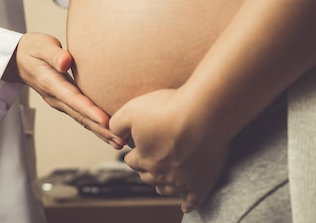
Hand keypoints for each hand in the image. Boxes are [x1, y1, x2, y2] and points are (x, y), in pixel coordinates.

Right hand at [8, 32, 125, 148]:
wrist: (18, 59)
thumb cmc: (32, 48)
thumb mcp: (41, 45)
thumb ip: (54, 53)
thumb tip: (65, 62)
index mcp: (50, 83)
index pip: (72, 99)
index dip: (89, 110)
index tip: (105, 121)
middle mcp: (56, 97)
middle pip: (80, 116)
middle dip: (100, 129)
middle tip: (120, 141)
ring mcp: (60, 102)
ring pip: (82, 120)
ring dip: (100, 132)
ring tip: (120, 143)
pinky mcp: (65, 102)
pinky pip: (81, 116)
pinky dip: (96, 126)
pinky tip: (109, 133)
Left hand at [109, 88, 227, 212]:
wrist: (202, 113)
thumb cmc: (166, 109)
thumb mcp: (131, 110)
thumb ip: (117, 124)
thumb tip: (112, 133)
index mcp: (143, 158)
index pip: (131, 161)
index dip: (134, 153)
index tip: (137, 147)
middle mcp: (160, 173)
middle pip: (147, 176)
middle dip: (146, 169)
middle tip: (150, 159)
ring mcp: (182, 181)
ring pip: (166, 189)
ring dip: (162, 184)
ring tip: (162, 179)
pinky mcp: (203, 182)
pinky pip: (194, 199)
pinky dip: (188, 204)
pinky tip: (185, 206)